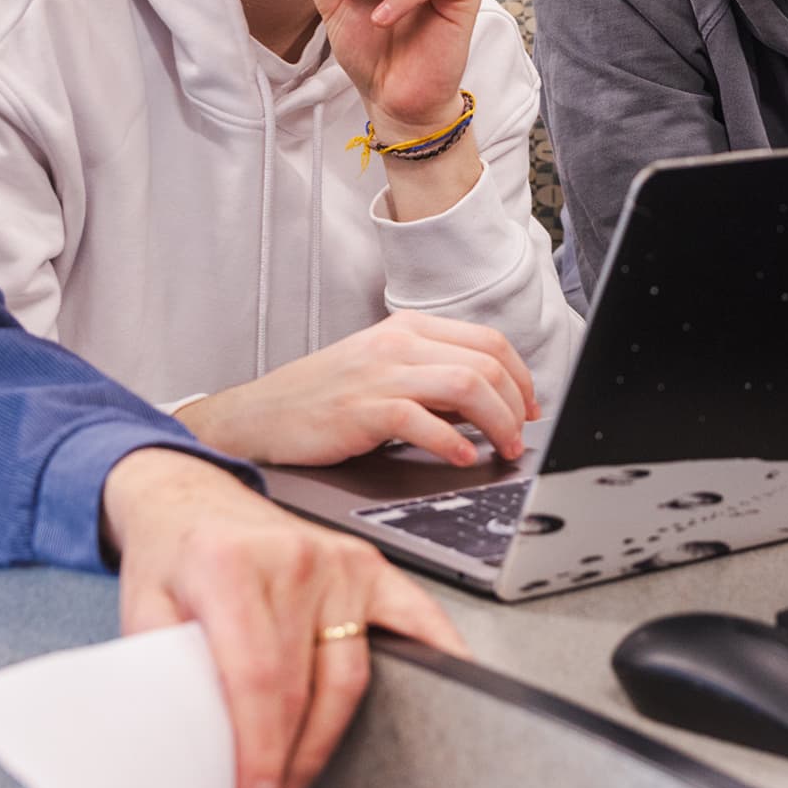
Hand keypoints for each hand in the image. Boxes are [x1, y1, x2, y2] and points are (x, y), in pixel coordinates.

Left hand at [100, 447, 468, 787]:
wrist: (189, 496)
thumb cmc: (170, 557)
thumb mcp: (141, 610)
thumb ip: (165, 674)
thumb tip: (190, 752)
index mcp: (229, 567)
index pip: (258, 680)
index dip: (260, 750)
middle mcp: (292, 561)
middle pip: (303, 691)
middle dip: (281, 764)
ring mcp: (339, 563)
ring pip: (349, 679)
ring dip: (323, 743)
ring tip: (292, 779)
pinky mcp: (369, 567)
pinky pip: (415, 619)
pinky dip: (439, 654)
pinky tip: (449, 685)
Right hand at [176, 311, 539, 467]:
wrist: (256, 417)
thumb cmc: (318, 399)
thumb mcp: (379, 372)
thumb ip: (430, 379)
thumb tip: (486, 403)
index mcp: (406, 329)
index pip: (489, 340)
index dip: (522, 377)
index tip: (531, 407)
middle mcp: (397, 344)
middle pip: (487, 361)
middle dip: (518, 404)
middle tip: (520, 437)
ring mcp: (380, 374)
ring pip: (467, 385)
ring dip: (498, 422)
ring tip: (501, 449)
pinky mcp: (363, 410)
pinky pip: (424, 421)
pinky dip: (453, 443)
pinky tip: (459, 458)